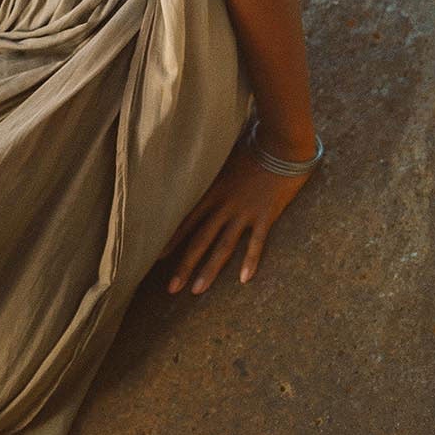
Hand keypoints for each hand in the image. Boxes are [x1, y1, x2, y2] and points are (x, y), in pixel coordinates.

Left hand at [159, 141, 313, 294]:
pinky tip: (243, 279)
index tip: (155, 258)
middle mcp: (224, 205)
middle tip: (170, 288)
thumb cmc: (252, 147)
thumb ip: (211, 174)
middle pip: (200, 239)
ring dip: (209, 270)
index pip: (186, 221)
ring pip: (223, 246)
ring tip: (196, 290)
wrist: (280, 143)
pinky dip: (250, 261)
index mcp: (212, 192)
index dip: (170, 241)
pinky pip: (256, 242)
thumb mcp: (224, 160)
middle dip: (184, 265)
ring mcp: (244, 212)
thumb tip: (193, 177)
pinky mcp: (266, 215)